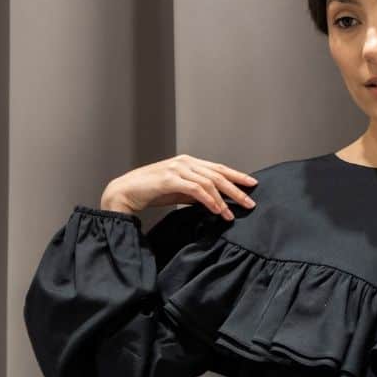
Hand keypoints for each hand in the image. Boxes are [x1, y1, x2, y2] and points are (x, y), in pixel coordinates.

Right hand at [101, 155, 257, 220]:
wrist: (125, 191)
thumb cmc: (150, 191)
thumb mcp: (177, 191)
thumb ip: (195, 192)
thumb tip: (214, 201)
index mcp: (187, 162)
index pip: (217, 168)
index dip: (236, 175)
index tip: (251, 184)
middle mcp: (184, 162)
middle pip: (217, 174)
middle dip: (236, 188)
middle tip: (250, 202)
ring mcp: (177, 169)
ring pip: (209, 182)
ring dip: (223, 199)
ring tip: (232, 213)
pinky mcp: (169, 179)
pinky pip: (195, 189)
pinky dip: (208, 200)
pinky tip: (216, 209)